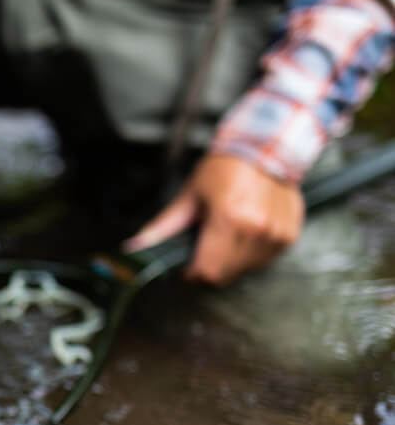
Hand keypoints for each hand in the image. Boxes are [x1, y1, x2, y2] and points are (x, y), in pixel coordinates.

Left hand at [124, 154, 303, 285]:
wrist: (266, 150)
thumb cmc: (225, 169)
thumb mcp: (189, 196)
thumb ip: (163, 227)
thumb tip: (136, 247)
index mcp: (228, 218)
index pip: (207, 271)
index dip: (191, 274)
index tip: (185, 268)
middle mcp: (256, 229)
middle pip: (224, 275)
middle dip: (208, 268)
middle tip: (204, 246)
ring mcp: (275, 234)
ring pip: (243, 271)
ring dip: (229, 262)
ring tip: (226, 234)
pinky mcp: (288, 236)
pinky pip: (262, 261)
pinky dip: (249, 255)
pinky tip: (245, 233)